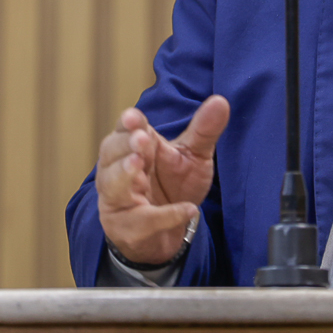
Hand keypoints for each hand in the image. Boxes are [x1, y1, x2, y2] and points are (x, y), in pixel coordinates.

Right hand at [95, 95, 229, 264]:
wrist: (171, 231)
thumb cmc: (175, 184)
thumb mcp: (193, 155)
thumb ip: (204, 131)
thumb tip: (221, 101)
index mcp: (134, 146)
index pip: (125, 129)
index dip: (128, 123)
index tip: (133, 117)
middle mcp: (118, 169)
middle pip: (111, 152)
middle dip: (125, 145)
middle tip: (140, 139)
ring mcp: (118, 199)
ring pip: (112, 184)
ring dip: (124, 174)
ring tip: (138, 164)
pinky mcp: (127, 227)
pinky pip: (141, 221)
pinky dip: (164, 216)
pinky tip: (188, 209)